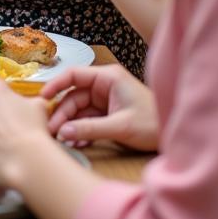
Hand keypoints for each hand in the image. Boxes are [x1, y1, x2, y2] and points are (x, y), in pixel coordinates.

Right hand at [41, 64, 158, 151]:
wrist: (175, 137)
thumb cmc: (153, 124)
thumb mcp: (120, 126)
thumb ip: (90, 128)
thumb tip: (64, 132)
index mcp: (108, 78)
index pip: (74, 75)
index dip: (56, 84)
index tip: (42, 98)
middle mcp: (104, 86)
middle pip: (74, 96)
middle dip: (62, 113)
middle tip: (52, 131)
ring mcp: (106, 100)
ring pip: (79, 110)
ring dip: (71, 125)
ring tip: (63, 140)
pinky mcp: (108, 114)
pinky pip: (88, 120)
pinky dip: (82, 131)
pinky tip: (77, 143)